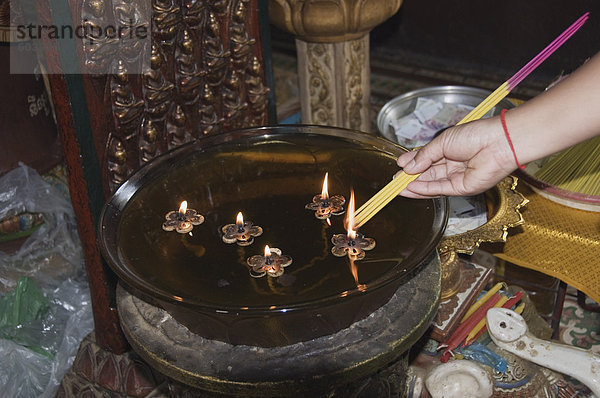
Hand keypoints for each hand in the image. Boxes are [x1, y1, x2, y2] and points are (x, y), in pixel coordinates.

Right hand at [396, 116, 515, 197]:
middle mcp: (454, 165)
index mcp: (450, 150)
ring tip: (397, 187)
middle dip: (410, 177)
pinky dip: (424, 190)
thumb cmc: (477, 135)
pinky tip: (411, 187)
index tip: (399, 165)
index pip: (427, 159)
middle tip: (394, 180)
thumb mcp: (442, 141)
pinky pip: (439, 190)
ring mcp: (458, 178)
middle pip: (427, 174)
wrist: (498, 142)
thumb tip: (408, 166)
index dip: (412, 163)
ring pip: (431, 184)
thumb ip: (424, 155)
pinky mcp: (462, 188)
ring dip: (414, 186)